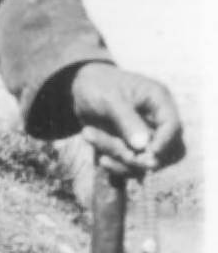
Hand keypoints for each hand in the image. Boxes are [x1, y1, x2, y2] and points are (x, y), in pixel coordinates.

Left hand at [69, 61, 184, 177]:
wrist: (79, 89)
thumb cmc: (98, 86)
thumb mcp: (110, 99)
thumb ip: (127, 121)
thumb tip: (143, 146)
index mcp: (159, 101)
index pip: (173, 127)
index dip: (163, 143)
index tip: (148, 153)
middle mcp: (156, 121)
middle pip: (164, 151)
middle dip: (139, 157)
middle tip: (116, 154)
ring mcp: (144, 137)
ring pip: (143, 161)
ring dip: (119, 157)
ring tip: (88, 135)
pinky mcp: (130, 149)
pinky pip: (130, 166)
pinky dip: (116, 166)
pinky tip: (100, 160)